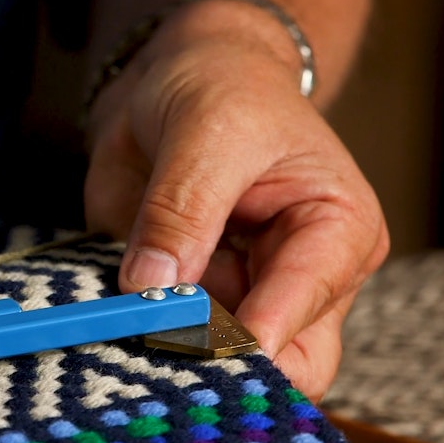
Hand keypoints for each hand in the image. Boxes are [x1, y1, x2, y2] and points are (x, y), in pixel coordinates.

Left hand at [84, 3, 388, 401]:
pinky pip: (160, 333)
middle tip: (152, 346)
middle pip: (276, 365)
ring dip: (162, 349)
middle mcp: (296, 280)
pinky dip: (130, 329)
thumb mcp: (208, 133)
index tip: (179, 339)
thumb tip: (151, 287)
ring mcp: (240, 294)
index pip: (300, 317)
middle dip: (215, 366)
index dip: (241, 341)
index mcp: (337, 236)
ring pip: (213, 360)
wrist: (185, 76)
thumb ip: (182, 211)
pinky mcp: (189, 294)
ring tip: (118, 321)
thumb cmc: (224, 90)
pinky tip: (106, 310)